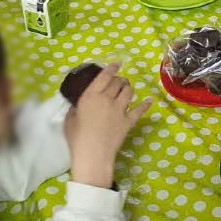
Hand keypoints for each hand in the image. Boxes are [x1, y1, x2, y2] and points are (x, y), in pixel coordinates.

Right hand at [63, 63, 152, 188]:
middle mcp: (107, 99)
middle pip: (118, 82)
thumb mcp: (70, 119)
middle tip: (118, 82)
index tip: (116, 64)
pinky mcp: (128, 121)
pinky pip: (139, 110)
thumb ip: (75, 108)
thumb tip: (79, 105)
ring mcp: (120, 109)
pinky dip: (145, 105)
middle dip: (119, 80)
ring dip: (128, 88)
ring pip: (129, 92)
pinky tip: (150, 101)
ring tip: (127, 89)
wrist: (92, 155)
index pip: (104, 76)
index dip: (111, 68)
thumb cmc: (77, 138)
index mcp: (91, 96)